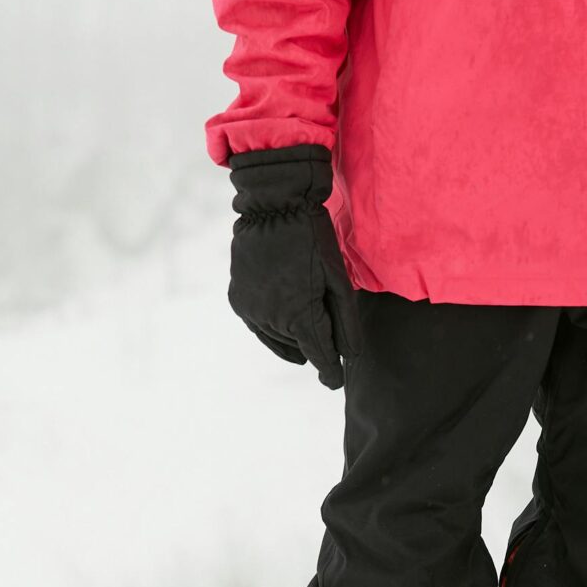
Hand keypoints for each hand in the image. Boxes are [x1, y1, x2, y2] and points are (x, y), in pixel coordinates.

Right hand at [227, 146, 361, 389]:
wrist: (272, 205)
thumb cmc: (313, 239)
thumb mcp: (339, 280)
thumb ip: (346, 323)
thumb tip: (349, 357)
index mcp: (300, 316)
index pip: (320, 357)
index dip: (330, 373)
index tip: (335, 381)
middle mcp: (271, 319)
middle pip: (300, 348)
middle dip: (315, 342)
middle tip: (325, 320)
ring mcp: (250, 310)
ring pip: (278, 340)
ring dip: (293, 335)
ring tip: (305, 312)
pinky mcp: (237, 300)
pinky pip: (259, 325)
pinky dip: (273, 325)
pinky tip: (284, 311)